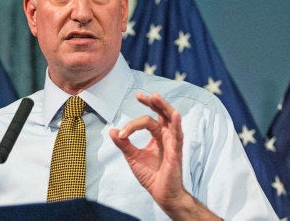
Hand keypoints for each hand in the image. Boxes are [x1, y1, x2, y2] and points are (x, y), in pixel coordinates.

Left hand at [109, 93, 219, 219]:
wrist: (161, 194)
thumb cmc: (151, 175)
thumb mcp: (133, 157)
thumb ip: (124, 144)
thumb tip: (112, 131)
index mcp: (158, 136)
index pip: (148, 120)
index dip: (133, 124)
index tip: (122, 133)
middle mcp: (167, 137)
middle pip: (163, 114)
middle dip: (153, 103)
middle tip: (140, 95)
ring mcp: (173, 143)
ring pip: (171, 120)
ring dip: (164, 108)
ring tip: (156, 97)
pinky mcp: (176, 153)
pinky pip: (178, 136)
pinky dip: (177, 124)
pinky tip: (175, 115)